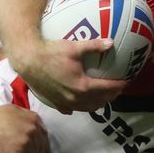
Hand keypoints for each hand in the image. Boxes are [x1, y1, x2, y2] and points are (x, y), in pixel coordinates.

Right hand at [12, 38, 126, 113]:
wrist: (28, 61)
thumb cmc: (51, 52)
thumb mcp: (74, 47)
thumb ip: (94, 46)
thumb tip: (111, 43)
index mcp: (82, 86)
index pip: (106, 89)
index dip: (118, 86)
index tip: (125, 81)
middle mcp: (75, 98)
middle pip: (99, 101)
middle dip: (110, 96)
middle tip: (117, 90)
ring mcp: (64, 103)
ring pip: (86, 108)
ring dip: (97, 103)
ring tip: (103, 97)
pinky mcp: (55, 103)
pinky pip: (71, 109)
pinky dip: (79, 107)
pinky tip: (79, 102)